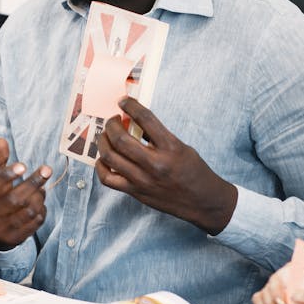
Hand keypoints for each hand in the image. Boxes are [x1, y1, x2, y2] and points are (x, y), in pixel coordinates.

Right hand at [0, 138, 51, 250]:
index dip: (6, 175)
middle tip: (47, 170)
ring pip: (26, 212)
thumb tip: (2, 141)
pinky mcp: (14, 238)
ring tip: (41, 188)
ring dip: (39, 197)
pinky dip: (41, 210)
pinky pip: (34, 223)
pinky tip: (40, 201)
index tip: (23, 166)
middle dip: (32, 183)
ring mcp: (1, 228)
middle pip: (13, 199)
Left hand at [95, 97, 236, 233]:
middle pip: (121, 139)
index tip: (123, 101)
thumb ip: (158, 136)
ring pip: (110, 156)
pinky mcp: (136, 192)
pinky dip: (101, 166)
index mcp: (171, 147)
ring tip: (107, 136)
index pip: (145, 119)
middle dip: (112, 124)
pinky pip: (108, 179)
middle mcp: (155, 164)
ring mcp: (143, 180)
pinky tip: (104, 158)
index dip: (130, 105)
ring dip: (104, 141)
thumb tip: (134, 122)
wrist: (202, 201)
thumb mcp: (181, 147)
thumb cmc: (194, 172)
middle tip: (113, 120)